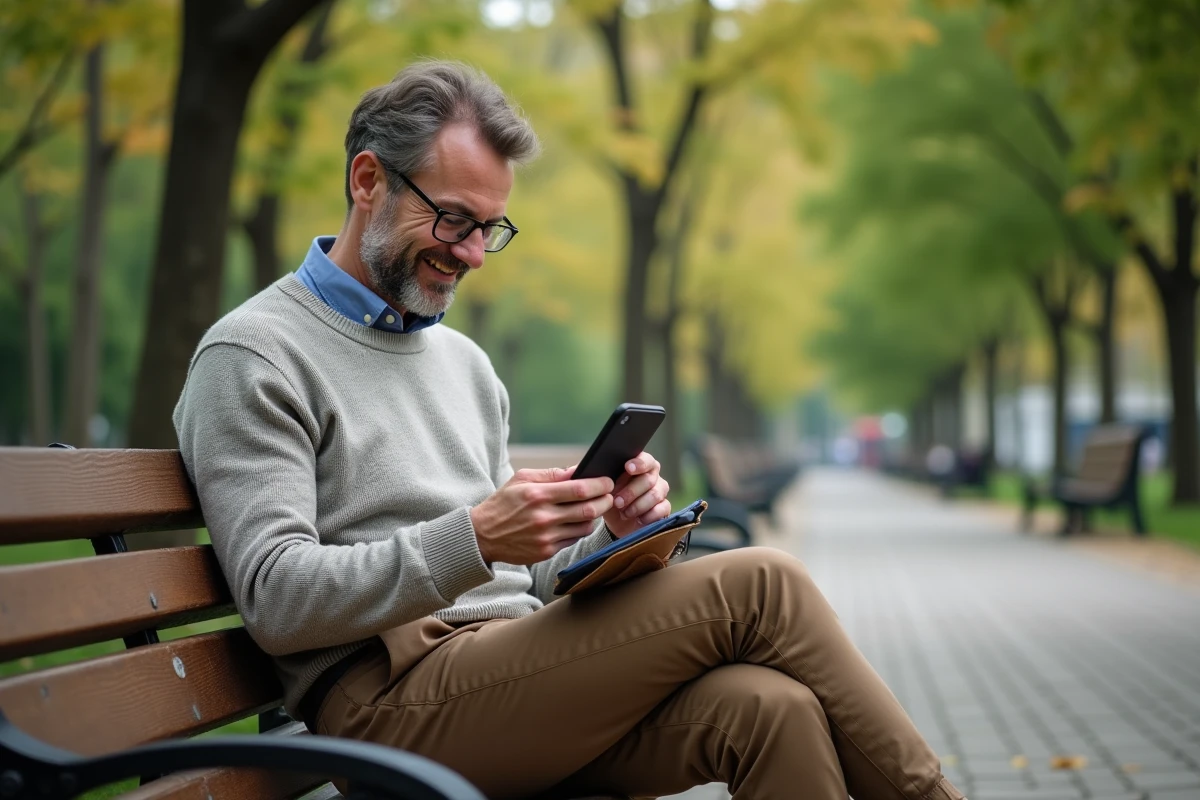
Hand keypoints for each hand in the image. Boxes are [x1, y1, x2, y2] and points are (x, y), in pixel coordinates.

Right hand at [470, 468, 614, 564]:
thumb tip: (579, 470)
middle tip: (609, 495)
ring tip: (594, 507)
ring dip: (595, 516)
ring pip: (585, 527)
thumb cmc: (504, 502)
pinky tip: (578, 521)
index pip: (580, 489)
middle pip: (589, 510)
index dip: (600, 485)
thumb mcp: (522, 479)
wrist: (483, 535)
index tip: (608, 481)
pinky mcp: (546, 551)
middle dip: (605, 501)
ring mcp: (546, 537)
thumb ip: (552, 474)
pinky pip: (573, 539)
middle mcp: (543, 517)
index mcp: (538, 495)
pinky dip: (580, 529)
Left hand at [602, 451, 670, 537]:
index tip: (628, 468)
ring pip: (655, 495)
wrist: (618, 521)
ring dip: (637, 505)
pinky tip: (638, 519)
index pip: (645, 459)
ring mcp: (661, 491)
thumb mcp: (607, 489)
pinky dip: (648, 516)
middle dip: (631, 492)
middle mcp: (653, 476)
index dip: (639, 463)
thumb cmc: (612, 498)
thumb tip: (605, 477)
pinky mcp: (664, 508)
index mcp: (640, 465)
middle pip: (648, 479)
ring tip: (624, 513)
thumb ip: (608, 480)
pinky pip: (661, 509)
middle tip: (617, 502)